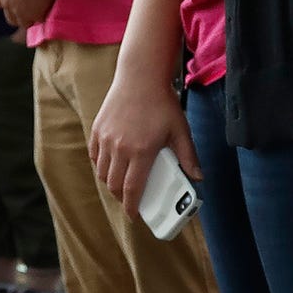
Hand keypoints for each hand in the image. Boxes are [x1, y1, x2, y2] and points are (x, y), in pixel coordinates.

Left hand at [0, 0, 53, 29]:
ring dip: (28, 17)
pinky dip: (42, 15)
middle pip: (9, 16)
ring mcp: (22, 11)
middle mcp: (7, 3)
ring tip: (36, 9)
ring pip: (23, 22)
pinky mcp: (37, 14)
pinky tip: (46, 8)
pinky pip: (38, 20)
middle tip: (24, 4)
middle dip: (15, 12)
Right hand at [90, 68, 197, 216]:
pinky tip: (110, 166)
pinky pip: (94, 156)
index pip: (131, 190)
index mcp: (141, 152)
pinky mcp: (97, 130)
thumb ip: (188, 156)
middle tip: (130, 200)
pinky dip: (100, 166)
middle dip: (121, 198)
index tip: (134, 215)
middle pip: (114, 185)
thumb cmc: (162, 103)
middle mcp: (119, 148)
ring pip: (102, 173)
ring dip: (110, 183)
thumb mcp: (180, 130)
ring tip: (121, 183)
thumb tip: (198, 177)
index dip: (131, 207)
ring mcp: (105, 139)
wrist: (140, 76)